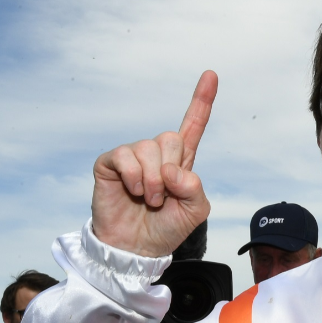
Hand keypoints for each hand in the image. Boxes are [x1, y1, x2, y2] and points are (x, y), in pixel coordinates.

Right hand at [91, 71, 216, 257]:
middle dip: (170, 171)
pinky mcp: (110, 163)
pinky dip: (133, 176)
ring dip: (152, 180)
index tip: (211, 75)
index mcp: (181, 162)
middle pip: (170, 137)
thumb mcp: (195, 211)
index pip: (193, 125)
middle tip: (163, 197)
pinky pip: (124, 155)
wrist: (136, 248)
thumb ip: (194, 188)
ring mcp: (133, 157)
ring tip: (149, 199)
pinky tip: (133, 191)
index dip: (202, 101)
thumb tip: (174, 170)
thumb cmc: (166, 228)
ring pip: (148, 148)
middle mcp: (157, 154)